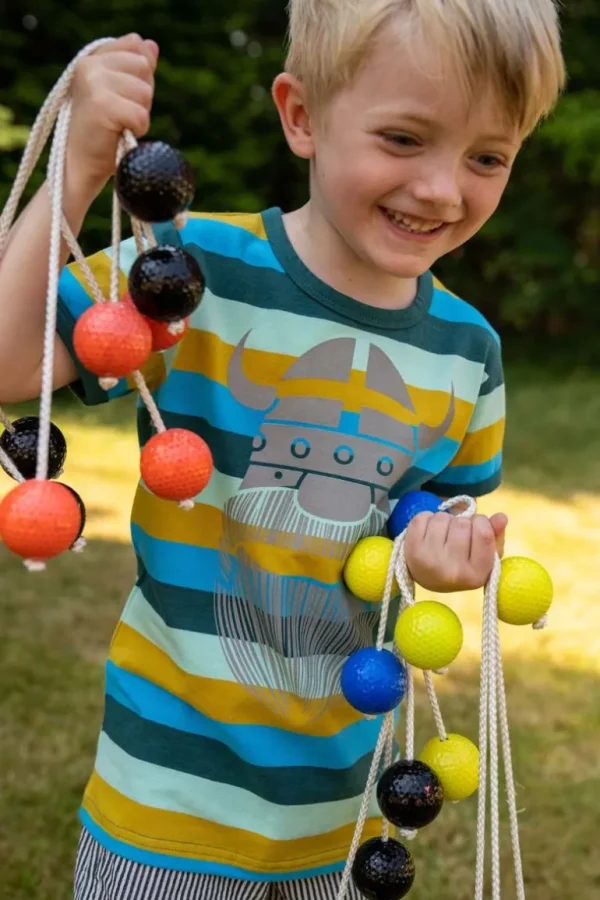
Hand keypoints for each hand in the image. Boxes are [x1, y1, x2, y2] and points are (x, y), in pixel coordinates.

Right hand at [66, 34, 158, 192]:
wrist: (81, 165)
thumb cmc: (102, 133)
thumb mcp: (119, 94)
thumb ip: (134, 69)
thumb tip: (151, 45)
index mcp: (92, 58)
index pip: (135, 45)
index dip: (140, 75)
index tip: (123, 95)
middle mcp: (90, 65)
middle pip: (144, 67)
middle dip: (142, 96)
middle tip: (121, 115)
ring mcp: (94, 82)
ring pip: (145, 91)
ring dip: (140, 113)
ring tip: (119, 125)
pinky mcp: (101, 104)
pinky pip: (141, 113)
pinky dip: (138, 128)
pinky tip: (122, 133)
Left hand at [404, 511, 507, 592]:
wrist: (426, 574)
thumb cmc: (460, 562)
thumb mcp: (483, 554)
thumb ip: (495, 535)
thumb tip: (502, 517)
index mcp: (476, 576)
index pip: (484, 533)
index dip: (481, 522)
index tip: (476, 526)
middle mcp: (452, 572)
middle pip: (462, 523)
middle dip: (461, 522)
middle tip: (456, 535)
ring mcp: (430, 561)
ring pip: (442, 518)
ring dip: (444, 520)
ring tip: (443, 534)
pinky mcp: (411, 549)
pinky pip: (423, 517)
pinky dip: (426, 518)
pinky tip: (428, 533)